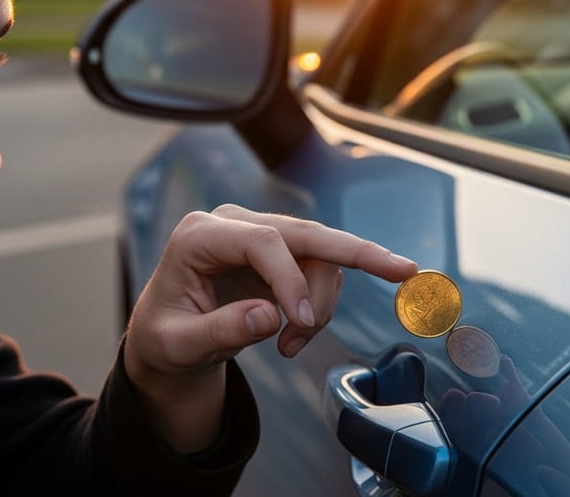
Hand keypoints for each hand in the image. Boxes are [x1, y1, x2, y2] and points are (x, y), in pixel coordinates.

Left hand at [122, 204, 416, 451]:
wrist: (165, 338)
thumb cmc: (164, 338)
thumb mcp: (177, 346)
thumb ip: (220, 331)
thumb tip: (270, 315)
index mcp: (200, 235)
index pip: (263, 240)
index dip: (291, 279)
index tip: (299, 324)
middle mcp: (234, 223)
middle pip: (306, 232)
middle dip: (358, 251)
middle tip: (404, 270)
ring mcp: (259, 233)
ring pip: (320, 256)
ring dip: (320, 304)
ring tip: (291, 346)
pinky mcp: (278, 252)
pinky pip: (318, 270)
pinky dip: (318, 306)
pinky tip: (293, 336)